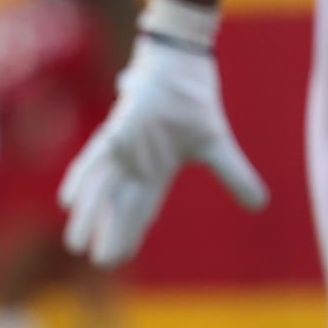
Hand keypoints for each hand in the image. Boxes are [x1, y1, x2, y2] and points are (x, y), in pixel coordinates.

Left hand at [59, 0, 266, 266]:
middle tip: (98, 262)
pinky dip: (82, 177)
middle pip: (120, 208)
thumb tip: (260, 205)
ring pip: (102, 190)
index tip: (118, 260)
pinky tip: (67, 200)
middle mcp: (136, 166)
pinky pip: (95, 157)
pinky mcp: (117, 130)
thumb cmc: (192, 102)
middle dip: (109, 234)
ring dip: (89, 217)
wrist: (182, 64)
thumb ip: (233, 177)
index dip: (130, 235)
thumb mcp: (216, 146)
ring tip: (75, 244)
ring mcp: (124, 150)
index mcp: (156, 173)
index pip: (141, 212)